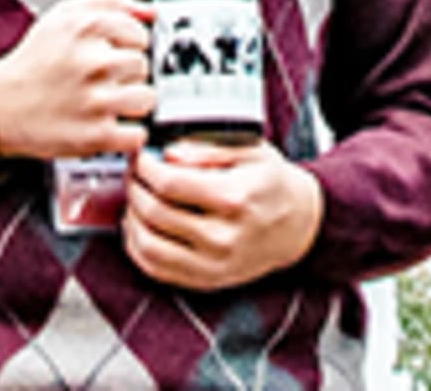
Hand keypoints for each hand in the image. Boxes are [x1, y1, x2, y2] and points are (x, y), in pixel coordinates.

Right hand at [0, 0, 153, 160]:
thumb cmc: (34, 61)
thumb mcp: (64, 15)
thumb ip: (110, 4)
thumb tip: (151, 13)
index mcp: (87, 28)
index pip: (140, 35)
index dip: (126, 45)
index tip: (109, 53)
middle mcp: (92, 62)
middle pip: (144, 66)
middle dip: (126, 74)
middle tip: (102, 79)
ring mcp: (95, 100)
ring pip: (147, 99)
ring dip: (130, 103)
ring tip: (106, 101)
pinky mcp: (95, 135)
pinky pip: (137, 135)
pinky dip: (127, 135)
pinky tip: (108, 125)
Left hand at [123, 139, 323, 289]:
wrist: (298, 226)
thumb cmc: (271, 183)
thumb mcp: (251, 151)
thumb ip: (207, 148)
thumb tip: (168, 153)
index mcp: (234, 198)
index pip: (170, 184)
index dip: (146, 167)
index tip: (142, 156)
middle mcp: (223, 237)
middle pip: (155, 213)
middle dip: (135, 188)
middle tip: (134, 173)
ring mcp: (214, 265)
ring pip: (149, 246)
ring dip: (131, 219)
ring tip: (135, 199)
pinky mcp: (207, 281)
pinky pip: (156, 270)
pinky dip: (138, 248)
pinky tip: (139, 227)